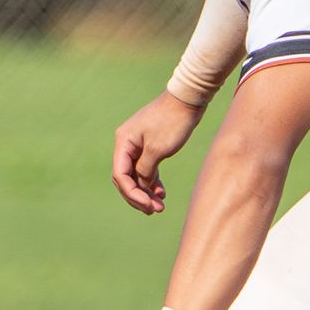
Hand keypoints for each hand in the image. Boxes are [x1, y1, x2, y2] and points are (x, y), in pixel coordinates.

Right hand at [112, 92, 205, 214]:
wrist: (188, 99)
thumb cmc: (172, 121)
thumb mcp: (158, 149)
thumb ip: (145, 171)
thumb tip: (141, 186)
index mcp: (123, 142)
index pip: (120, 175)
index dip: (132, 193)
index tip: (148, 206)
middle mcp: (127, 144)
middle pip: (126, 178)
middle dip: (139, 195)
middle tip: (154, 210)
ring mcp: (138, 145)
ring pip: (137, 175)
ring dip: (147, 191)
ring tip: (160, 206)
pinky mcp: (150, 145)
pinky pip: (146, 168)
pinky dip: (153, 181)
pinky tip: (162, 193)